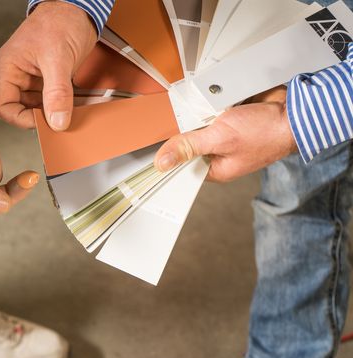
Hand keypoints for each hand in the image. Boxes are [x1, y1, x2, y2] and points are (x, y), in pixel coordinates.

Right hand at [0, 1, 96, 130]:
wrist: (78, 8)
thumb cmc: (60, 20)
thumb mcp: (58, 59)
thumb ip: (57, 93)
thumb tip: (57, 121)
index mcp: (7, 68)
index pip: (2, 107)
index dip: (21, 119)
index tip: (43, 120)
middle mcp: (16, 75)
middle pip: (19, 110)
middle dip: (38, 117)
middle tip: (58, 118)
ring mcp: (32, 78)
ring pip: (36, 108)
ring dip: (52, 113)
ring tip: (68, 111)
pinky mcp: (47, 79)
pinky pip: (50, 100)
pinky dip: (61, 106)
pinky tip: (73, 105)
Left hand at [154, 87, 297, 181]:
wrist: (294, 112)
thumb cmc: (265, 132)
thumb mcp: (220, 139)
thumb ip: (189, 147)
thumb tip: (162, 162)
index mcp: (215, 168)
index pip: (182, 167)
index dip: (168, 156)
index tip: (151, 147)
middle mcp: (219, 155)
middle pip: (188, 143)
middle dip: (185, 129)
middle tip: (179, 119)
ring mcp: (224, 137)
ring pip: (199, 125)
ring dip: (198, 114)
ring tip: (203, 109)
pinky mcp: (229, 120)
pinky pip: (211, 112)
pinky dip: (210, 105)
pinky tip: (211, 101)